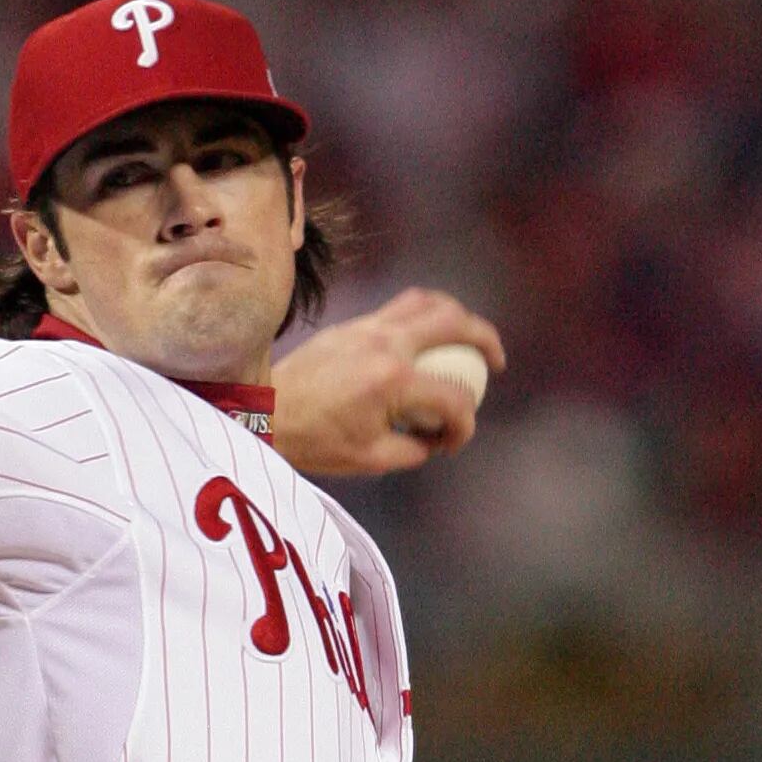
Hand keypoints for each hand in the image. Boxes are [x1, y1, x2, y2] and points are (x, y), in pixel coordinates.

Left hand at [270, 289, 505, 479]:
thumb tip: (434, 439)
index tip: (453, 441)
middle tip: (495, 361)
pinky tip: (428, 334)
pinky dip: (425, 314)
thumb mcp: (370, 459)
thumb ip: (413, 449)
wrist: (266, 411)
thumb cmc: (314, 441)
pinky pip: (401, 306)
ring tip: (468, 336)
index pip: (453, 399)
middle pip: (455, 324)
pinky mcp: (355, 325)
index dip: (464, 426)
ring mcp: (370, 328)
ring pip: (429, 302)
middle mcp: (387, 345)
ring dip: (457, 315)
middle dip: (486, 339)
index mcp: (394, 382)